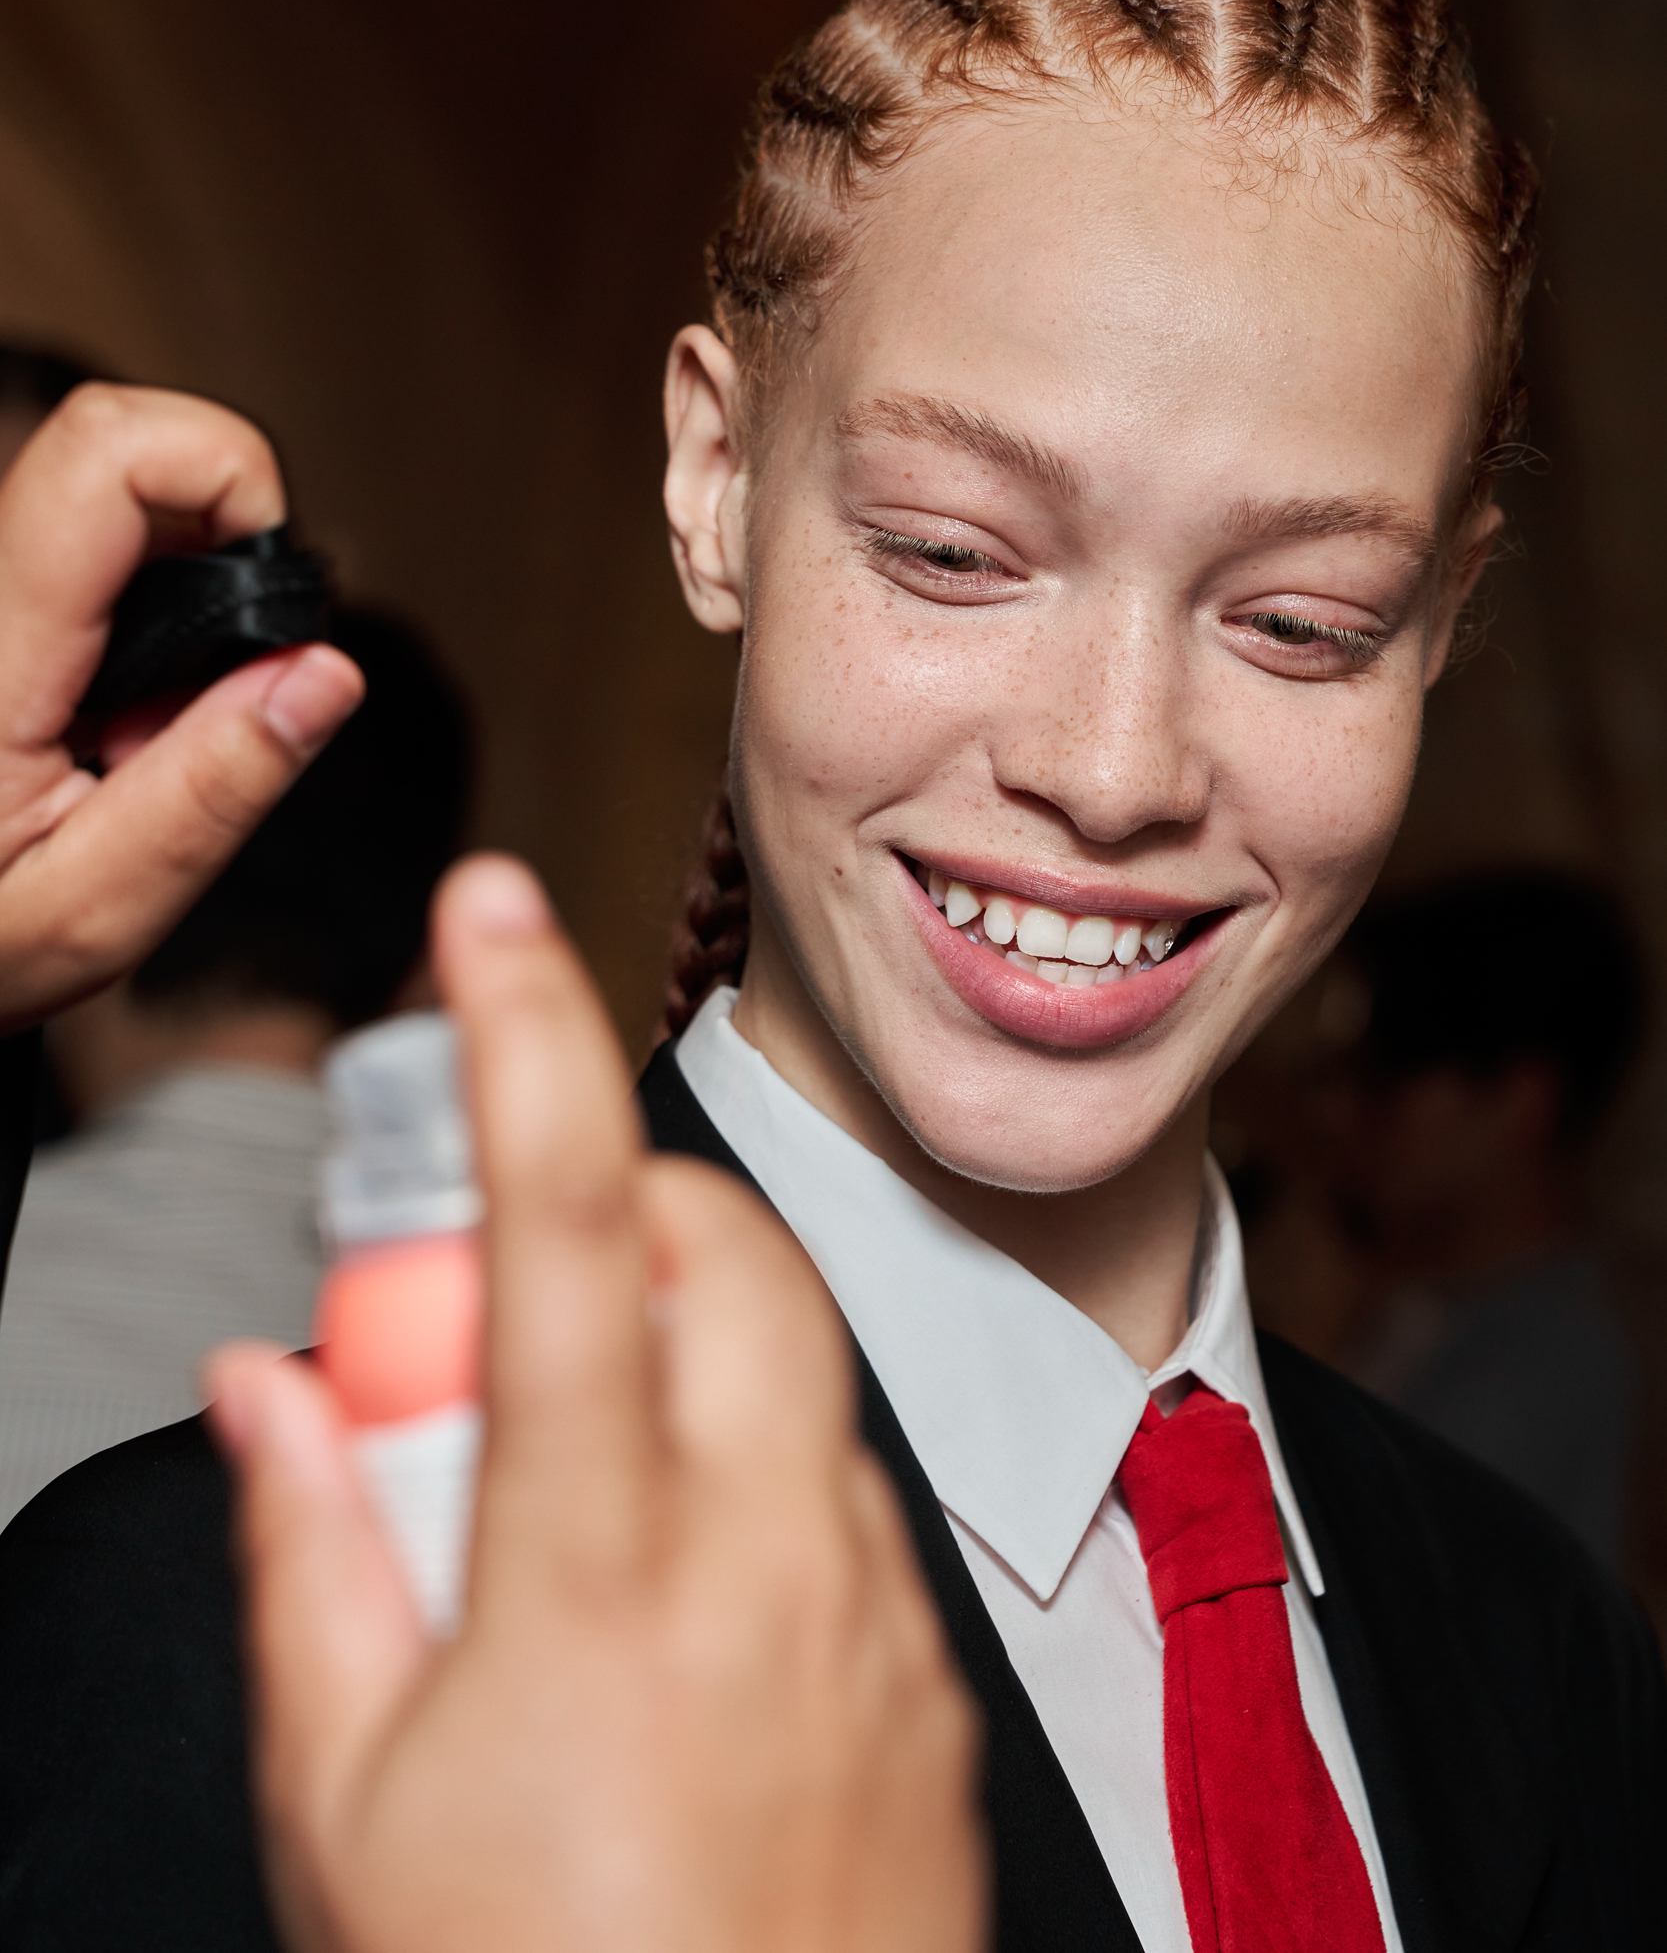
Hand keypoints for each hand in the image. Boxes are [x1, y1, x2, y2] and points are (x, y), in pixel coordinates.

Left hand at [0, 384, 362, 1027]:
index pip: (109, 450)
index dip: (226, 473)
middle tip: (212, 682)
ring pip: (109, 493)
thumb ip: (208, 793)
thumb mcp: (88, 918)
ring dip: (176, 584)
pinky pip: (83, 546)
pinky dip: (136, 608)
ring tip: (146, 720)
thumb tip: (322, 673)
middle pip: (119, 441)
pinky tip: (111, 709)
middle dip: (218, 538)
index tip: (264, 590)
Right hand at [208, 855, 986, 1952]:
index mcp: (596, 1579)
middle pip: (728, 1253)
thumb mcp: (348, 1811)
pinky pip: (845, 1501)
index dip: (521, 1044)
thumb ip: (312, 1559)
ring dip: (685, 1356)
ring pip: (794, 1374)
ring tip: (576, 1494)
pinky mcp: (929, 1679)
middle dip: (631, 1202)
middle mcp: (765, 1565)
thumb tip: (271, 1381)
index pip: (556, 1238)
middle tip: (519, 1296)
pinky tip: (675, 1608)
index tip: (495, 905)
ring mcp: (871, 1620)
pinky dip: (756, 1481)